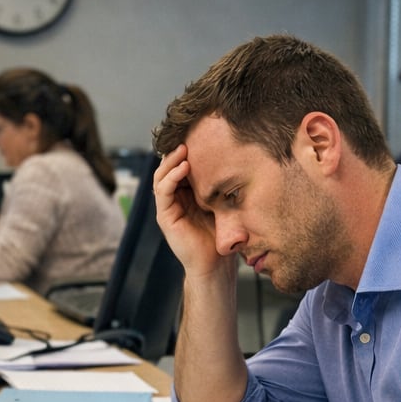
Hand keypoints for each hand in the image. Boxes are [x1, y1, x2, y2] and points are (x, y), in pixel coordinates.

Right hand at [151, 144, 224, 278]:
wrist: (217, 265)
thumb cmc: (224, 236)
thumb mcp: (225, 204)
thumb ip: (222, 187)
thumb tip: (238, 161)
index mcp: (188, 195)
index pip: (182, 167)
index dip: (187, 152)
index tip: (199, 136)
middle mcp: (176, 199)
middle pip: (169, 168)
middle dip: (177, 152)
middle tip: (189, 136)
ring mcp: (168, 208)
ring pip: (162, 176)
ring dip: (172, 161)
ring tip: (184, 149)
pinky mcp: (165, 217)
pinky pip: (163, 191)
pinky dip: (171, 177)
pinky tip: (183, 167)